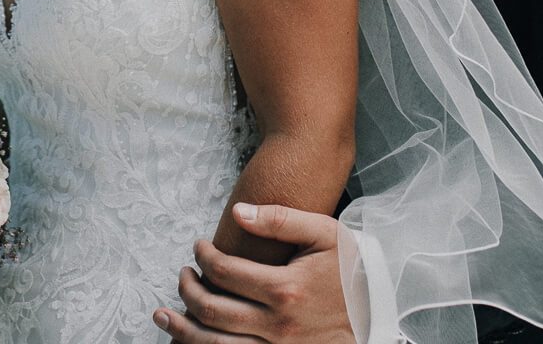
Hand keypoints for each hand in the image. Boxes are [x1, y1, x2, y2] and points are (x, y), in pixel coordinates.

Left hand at [153, 203, 354, 343]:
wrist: (378, 312)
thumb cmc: (351, 269)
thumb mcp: (325, 234)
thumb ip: (281, 219)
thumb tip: (239, 211)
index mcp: (285, 289)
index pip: (224, 272)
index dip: (203, 256)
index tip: (198, 246)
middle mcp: (277, 325)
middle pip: (212, 310)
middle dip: (188, 290)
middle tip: (183, 274)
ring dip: (182, 331)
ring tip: (164, 314)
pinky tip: (189, 341)